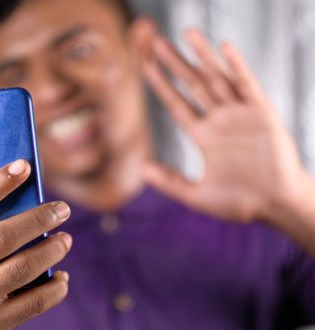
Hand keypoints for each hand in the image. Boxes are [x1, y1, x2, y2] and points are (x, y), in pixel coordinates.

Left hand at [144, 29, 307, 222]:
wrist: (276, 206)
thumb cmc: (240, 203)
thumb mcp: (198, 195)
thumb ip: (170, 183)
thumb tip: (142, 170)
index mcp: (204, 136)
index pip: (178, 105)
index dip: (162, 87)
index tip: (146, 68)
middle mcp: (220, 120)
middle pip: (194, 85)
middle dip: (176, 64)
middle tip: (156, 42)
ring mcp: (241, 115)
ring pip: (218, 79)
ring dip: (203, 56)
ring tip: (187, 33)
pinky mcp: (263, 114)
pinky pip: (248, 87)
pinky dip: (237, 68)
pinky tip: (225, 49)